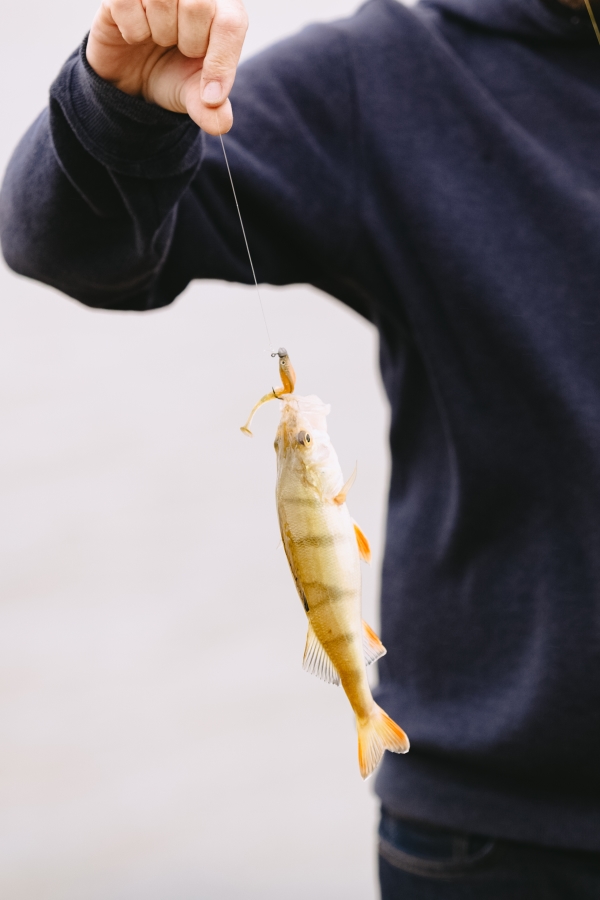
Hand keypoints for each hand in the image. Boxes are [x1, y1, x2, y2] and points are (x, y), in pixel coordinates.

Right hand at [86, 0, 247, 133]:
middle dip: (189, 42)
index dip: (222, 62)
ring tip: (158, 37)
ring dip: (159, 32)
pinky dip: (132, 29)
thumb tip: (220, 124)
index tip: (210, 96)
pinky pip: (127, 3)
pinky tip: (134, 34)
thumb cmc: (172, 74)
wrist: (132, 77)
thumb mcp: (194, 95)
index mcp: (222, 7)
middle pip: (199, 5)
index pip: (231, 23)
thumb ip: (211, 107)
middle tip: (179, 48)